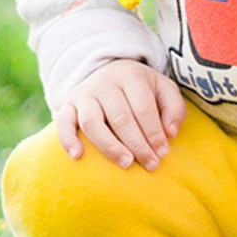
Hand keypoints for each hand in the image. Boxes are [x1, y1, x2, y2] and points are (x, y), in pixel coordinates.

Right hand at [56, 59, 186, 168]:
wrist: (108, 72)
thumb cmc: (141, 89)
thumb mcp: (163, 89)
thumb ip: (174, 108)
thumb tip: (170, 133)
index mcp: (131, 76)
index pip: (143, 108)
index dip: (154, 132)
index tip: (163, 153)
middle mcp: (105, 83)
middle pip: (121, 117)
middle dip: (138, 144)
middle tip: (150, 165)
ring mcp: (84, 94)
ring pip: (92, 122)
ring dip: (109, 146)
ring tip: (126, 163)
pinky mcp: (67, 105)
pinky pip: (63, 122)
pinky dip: (67, 139)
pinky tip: (77, 156)